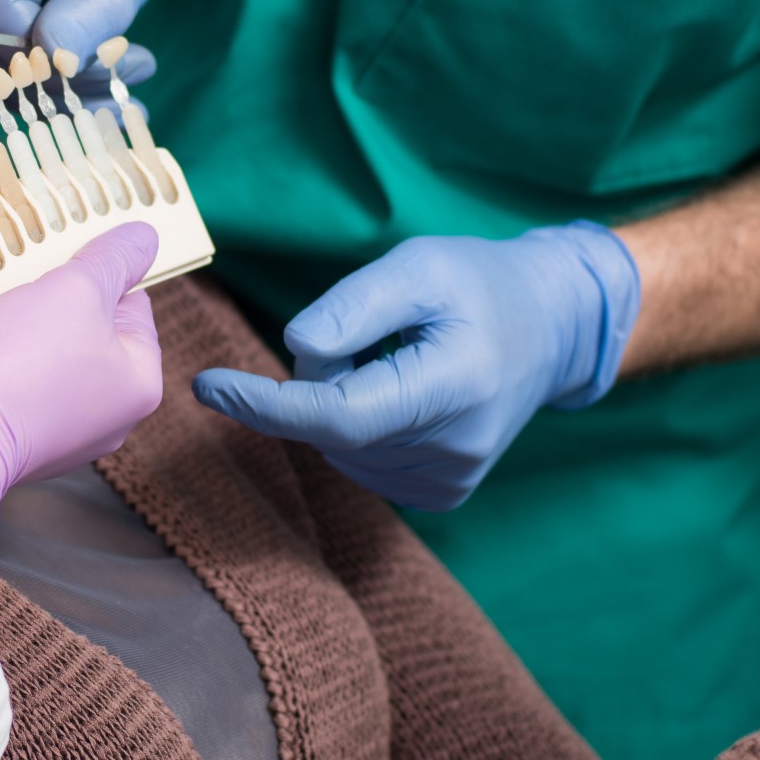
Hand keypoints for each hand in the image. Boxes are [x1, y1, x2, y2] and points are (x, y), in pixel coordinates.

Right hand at [0, 0, 162, 85]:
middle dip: (58, 77)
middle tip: (125, 72)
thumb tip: (59, 65)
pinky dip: (48, 83)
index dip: (49, 53)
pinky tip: (100, 80)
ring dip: (59, 86)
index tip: (108, 56)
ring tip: (124, 72)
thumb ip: (92, 12)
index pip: (0, 15)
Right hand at [0, 222, 164, 528]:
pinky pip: (12, 379)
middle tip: (23, 292)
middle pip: (88, 328)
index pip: (134, 304)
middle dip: (53, 302)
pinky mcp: (13, 435)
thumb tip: (146, 237)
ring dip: (19, 326)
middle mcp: (107, 416)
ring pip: (45, 351)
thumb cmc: (15, 367)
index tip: (60, 270)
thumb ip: (114, 261)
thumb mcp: (75, 292)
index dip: (97, 278)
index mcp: (139, 385)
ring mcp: (58, 430)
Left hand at [189, 227, 640, 511]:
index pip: (340, 415)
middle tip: (366, 331)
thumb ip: (355, 305)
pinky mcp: (443, 495)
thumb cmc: (479, 284)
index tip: (208, 385)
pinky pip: (361, 462)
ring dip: (339, 402)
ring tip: (395, 357)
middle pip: (332, 427)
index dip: (266, 404)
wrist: (551, 328)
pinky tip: (400, 391)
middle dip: (318, 379)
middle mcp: (457, 450)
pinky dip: (358, 426)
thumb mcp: (419, 265)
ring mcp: (452, 481)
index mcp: (456, 388)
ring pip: (340, 448)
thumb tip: (295, 352)